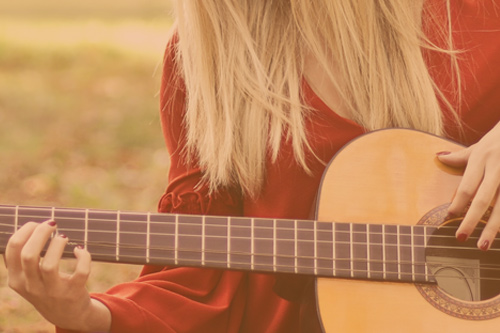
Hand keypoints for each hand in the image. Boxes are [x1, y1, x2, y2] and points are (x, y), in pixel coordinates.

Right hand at [4, 220, 110, 330]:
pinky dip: (83, 256)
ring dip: (58, 245)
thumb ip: (24, 259)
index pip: (12, 249)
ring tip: (64, 237)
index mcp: (17, 279)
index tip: (36, 223)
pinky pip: (80, 272)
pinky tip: (80, 250)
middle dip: (40, 233)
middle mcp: (31, 286)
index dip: (25, 230)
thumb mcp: (28, 278)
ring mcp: (52, 291)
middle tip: (52, 224)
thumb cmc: (47, 288)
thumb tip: (31, 227)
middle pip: (28, 255)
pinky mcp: (73, 292)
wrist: (68, 315)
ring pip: (50, 265)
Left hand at [437, 122, 499, 249]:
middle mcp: (497, 169)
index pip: (466, 186)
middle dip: (471, 220)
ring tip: (483, 246)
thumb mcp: (479, 146)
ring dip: (493, 228)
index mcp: (482, 159)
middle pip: (482, 200)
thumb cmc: (498, 141)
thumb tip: (439, 158)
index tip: (448, 217)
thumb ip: (460, 156)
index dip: (457, 203)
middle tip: (460, 238)